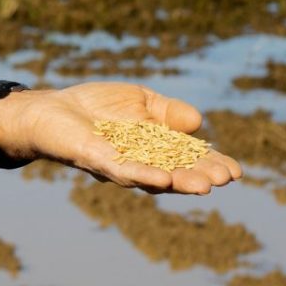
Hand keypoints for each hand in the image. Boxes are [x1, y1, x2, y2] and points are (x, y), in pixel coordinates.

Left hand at [0, 82, 241, 193]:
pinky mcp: (96, 161)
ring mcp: (119, 165)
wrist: (50, 108)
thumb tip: (197, 123)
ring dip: (179, 182)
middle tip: (224, 179)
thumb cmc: (95, 105)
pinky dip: (143, 175)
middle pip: (176, 173)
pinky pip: (122, 170)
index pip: (189, 159)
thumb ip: (168, 111)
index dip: (211, 165)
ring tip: (203, 185)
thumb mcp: (140, 101)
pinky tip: (162, 179)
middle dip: (200, 177)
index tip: (235, 171)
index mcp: (155, 148)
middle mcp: (141, 162)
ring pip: (153, 177)